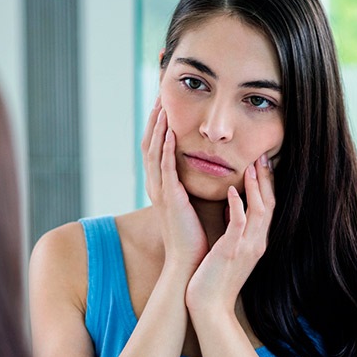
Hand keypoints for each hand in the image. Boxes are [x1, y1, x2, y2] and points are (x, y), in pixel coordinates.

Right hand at [141, 98, 207, 272]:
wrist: (189, 262)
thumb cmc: (195, 236)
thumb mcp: (192, 204)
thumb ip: (193, 184)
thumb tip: (207, 166)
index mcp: (161, 186)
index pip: (156, 148)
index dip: (158, 126)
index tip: (165, 104)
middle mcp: (156, 186)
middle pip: (149, 144)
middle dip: (154, 119)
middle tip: (159, 95)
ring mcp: (160, 192)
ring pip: (154, 152)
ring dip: (158, 127)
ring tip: (162, 105)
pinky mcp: (170, 199)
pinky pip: (165, 169)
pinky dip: (166, 149)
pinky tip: (170, 131)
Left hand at [185, 155, 274, 316]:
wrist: (210, 308)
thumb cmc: (214, 281)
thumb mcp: (228, 250)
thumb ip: (234, 230)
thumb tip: (231, 207)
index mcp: (256, 242)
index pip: (267, 208)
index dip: (267, 185)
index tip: (262, 165)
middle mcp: (257, 243)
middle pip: (270, 204)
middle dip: (267, 179)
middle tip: (263, 156)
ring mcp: (247, 247)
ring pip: (260, 210)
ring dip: (256, 186)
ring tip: (252, 165)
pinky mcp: (232, 251)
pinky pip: (239, 224)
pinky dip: (239, 206)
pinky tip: (233, 191)